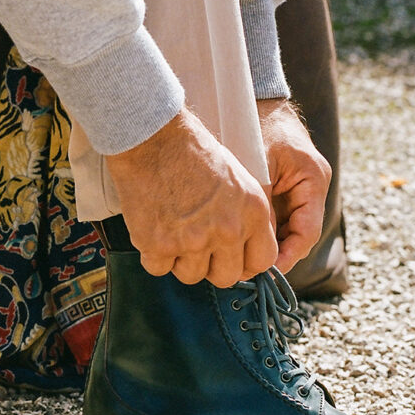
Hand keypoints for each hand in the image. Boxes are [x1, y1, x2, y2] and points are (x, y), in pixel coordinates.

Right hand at [106, 107, 277, 286]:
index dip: (245, 262)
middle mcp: (227, 231)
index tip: (232, 258)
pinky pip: (159, 268)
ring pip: (191, 276)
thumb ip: (246, 217)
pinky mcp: (158, 245)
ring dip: (182, 260)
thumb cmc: (193, 151)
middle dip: (213, 267)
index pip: (262, 261)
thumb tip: (242, 250)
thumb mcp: (238, 180)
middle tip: (198, 247)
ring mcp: (192, 242)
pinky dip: (154, 254)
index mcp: (252, 214)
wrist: (153, 137)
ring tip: (174, 231)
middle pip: (226, 277)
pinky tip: (154, 229)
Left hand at [257, 98, 330, 272]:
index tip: (266, 271)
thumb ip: (259, 206)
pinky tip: (240, 240)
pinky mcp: (283, 187)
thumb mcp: (255, 167)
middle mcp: (311, 186)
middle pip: (298, 234)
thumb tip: (255, 247)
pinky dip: (261, 230)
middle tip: (247, 271)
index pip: (307, 231)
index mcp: (313, 179)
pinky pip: (276, 217)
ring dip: (266, 244)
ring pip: (286, 229)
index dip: (287, 256)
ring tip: (240, 259)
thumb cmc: (254, 124)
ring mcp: (298, 187)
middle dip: (275, 254)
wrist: (249, 97)